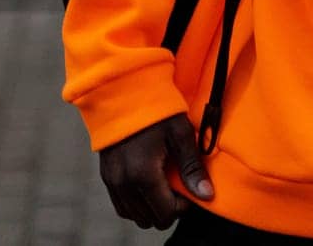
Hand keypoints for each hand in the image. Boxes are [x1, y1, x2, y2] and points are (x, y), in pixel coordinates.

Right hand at [98, 112, 213, 229]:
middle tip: (179, 187)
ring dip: (151, 207)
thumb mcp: (181, 135)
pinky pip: (121, 205)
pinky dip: (137, 202)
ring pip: (133, 215)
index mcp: (143, 174)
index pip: (164, 214)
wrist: (124, 93)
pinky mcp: (106, 177)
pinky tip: (151, 184)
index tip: (190, 188)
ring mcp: (111, 182)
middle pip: (148, 219)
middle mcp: (123, 183)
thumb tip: (207, 195)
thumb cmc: (158, 111)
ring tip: (165, 184)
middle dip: (167, 209)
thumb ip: (192, 168)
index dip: (182, 207)